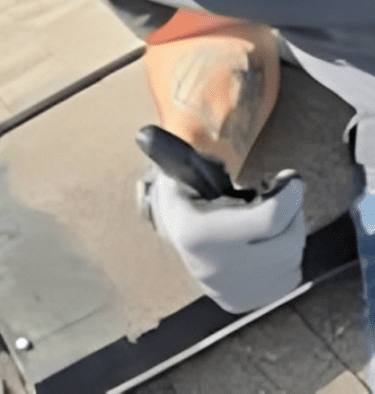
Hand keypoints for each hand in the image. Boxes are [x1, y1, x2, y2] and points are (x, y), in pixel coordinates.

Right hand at [140, 127, 306, 313]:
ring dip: (290, 232)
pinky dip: (286, 256)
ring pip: (291, 259)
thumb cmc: (183, 199)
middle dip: (292, 212)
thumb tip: (144, 134)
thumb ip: (172, 155)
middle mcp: (215, 268)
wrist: (174, 241)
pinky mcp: (244, 301)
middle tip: (282, 195)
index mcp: (199, 234)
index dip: (289, 195)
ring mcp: (231, 290)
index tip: (289, 179)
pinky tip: (267, 242)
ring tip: (270, 217)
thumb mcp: (179, 175)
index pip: (270, 219)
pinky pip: (289, 277)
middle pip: (287, 240)